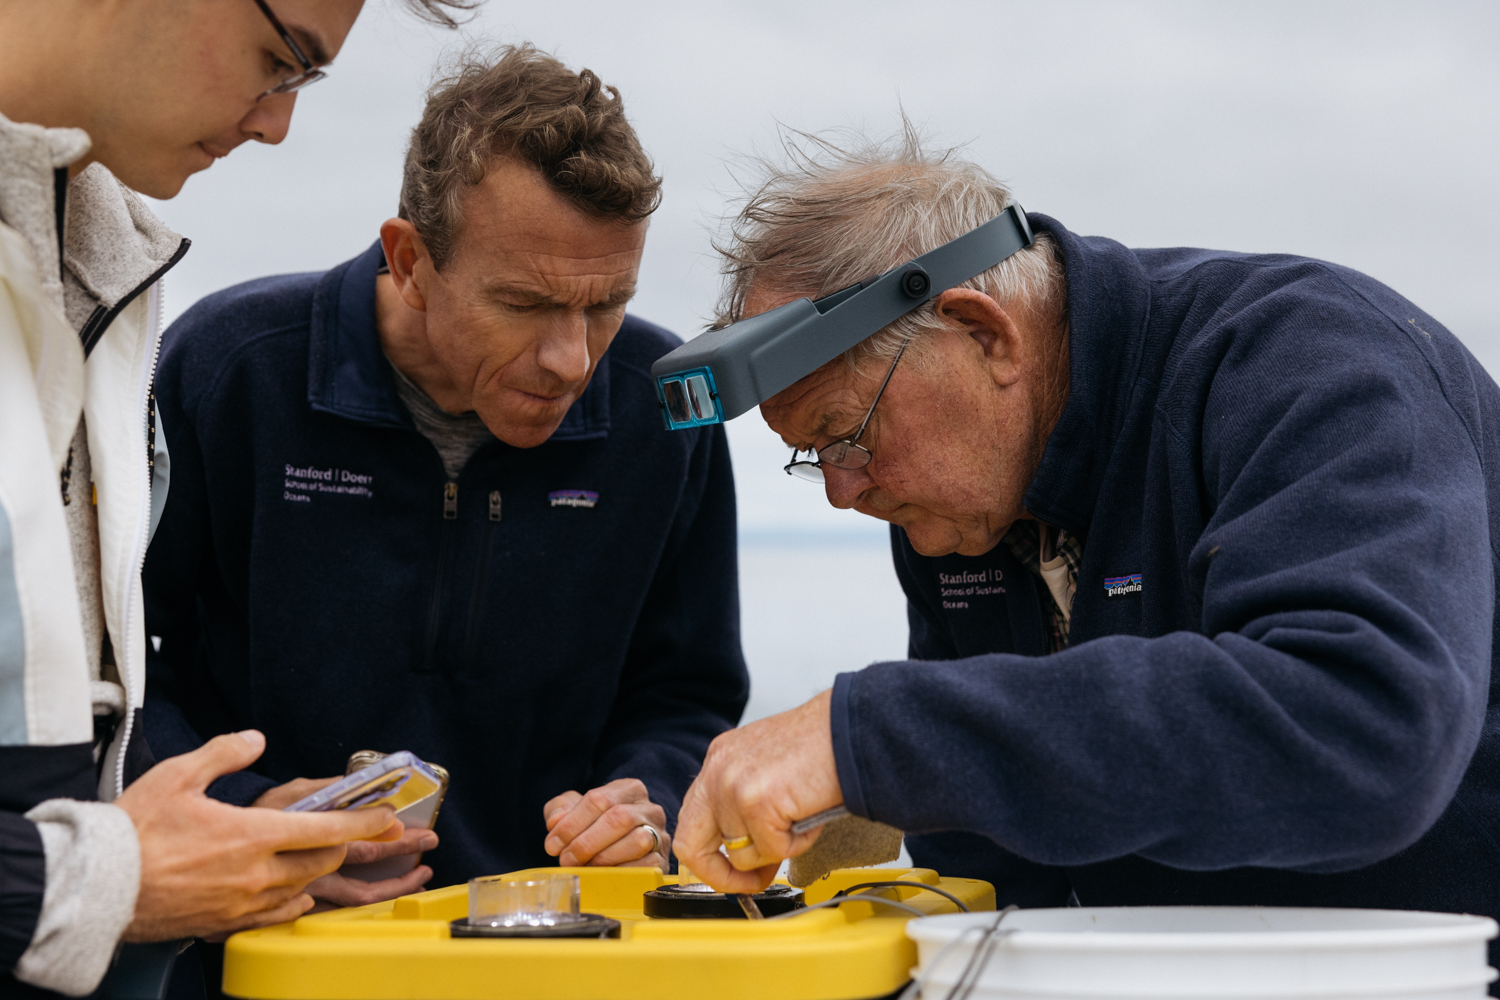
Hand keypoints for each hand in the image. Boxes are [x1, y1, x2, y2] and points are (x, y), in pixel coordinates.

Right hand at [116, 731, 399, 941]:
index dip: (366, 823)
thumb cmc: (133, 833)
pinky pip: (276, 915)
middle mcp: (255, 874)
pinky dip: (290, 900)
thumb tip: (254, 739)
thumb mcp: (179, 775)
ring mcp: (242, 904)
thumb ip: (224, 752)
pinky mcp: (225, 924)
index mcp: (251, 836)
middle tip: (348, 833)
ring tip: (315, 856)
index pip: (328, 830)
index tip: (391, 818)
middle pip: (322, 862)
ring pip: (301, 889)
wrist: (96, 888)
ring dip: (314, 871)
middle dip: (341, 846)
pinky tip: (287, 890)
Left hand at [543, 778, 668, 867]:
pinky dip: (621, 872)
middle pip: (618, 818)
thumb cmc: (595, 826)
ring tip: (584, 867)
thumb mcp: (573, 810)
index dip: (572, 823)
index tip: (553, 844)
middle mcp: (649, 808)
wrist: (620, 848)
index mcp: (629, 789)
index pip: (599, 799)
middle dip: (586, 842)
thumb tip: (556, 821)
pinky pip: (646, 866)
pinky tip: (603, 875)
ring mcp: (660, 834)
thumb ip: (560, 809)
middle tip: (566, 859)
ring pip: (637, 841)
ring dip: (604, 858)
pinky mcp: (663, 860)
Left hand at [673, 689, 842, 892]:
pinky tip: (810, 818)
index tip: (736, 872)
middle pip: (690, 845)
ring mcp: (732, 786)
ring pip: (740, 855)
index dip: (712, 857)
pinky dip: (798, 844)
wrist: (851, 729)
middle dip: (721, 875)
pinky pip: (772, 851)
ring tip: (802, 822)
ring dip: (777, 851)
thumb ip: (748, 815)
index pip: (692, 822)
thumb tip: (750, 866)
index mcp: (719, 760)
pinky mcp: (755, 802)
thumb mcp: (770, 773)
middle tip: (751, 883)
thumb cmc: (823, 747)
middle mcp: (717, 770)